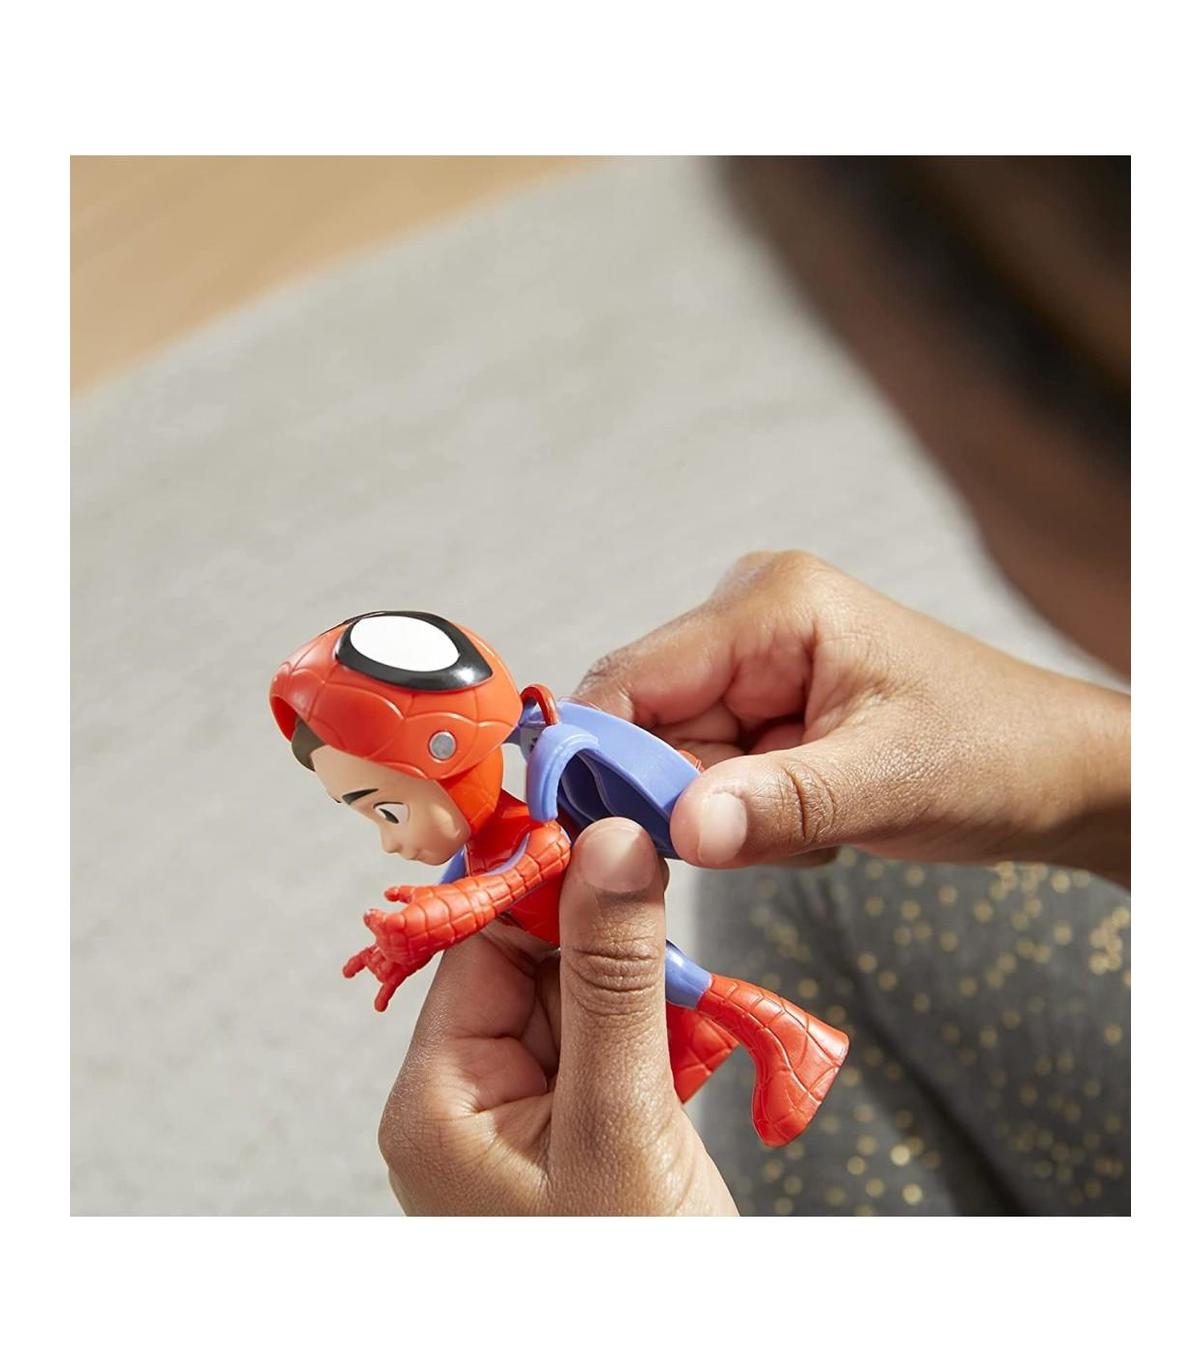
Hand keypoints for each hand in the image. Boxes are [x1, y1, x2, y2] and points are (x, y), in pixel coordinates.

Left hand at [378, 819, 736, 1214]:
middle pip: (537, 961)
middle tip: (674, 929)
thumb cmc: (625, 1287)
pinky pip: (616, 1041)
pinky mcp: (583, 1129)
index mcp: (439, 1098)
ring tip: (694, 1021)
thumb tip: (610, 846)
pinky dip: (663, 1033)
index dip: (546, 876)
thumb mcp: (618, 1121)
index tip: (610, 821)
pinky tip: (697, 1048)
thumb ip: (614, 980)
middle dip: (611, 942)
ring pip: (586, 996)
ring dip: (648, 993)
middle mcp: (471, 1101)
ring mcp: (529, 1117)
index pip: (481, 939)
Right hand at [576, 552, 1129, 884]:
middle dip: (684, 801)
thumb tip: (674, 829)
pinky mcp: (760, 710)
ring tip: (816, 824)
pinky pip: (709, 779)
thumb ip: (779, 807)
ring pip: (673, 763)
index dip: (595, 757)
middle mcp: (745, 622)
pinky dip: (747, 820)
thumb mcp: (889, 783)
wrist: (1056, 770)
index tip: (587, 841)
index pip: (632, 678)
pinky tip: (816, 820)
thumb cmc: (994, 752)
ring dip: (727, 817)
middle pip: (643, 726)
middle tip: (765, 837)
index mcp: (769, 605)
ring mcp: (750, 667)